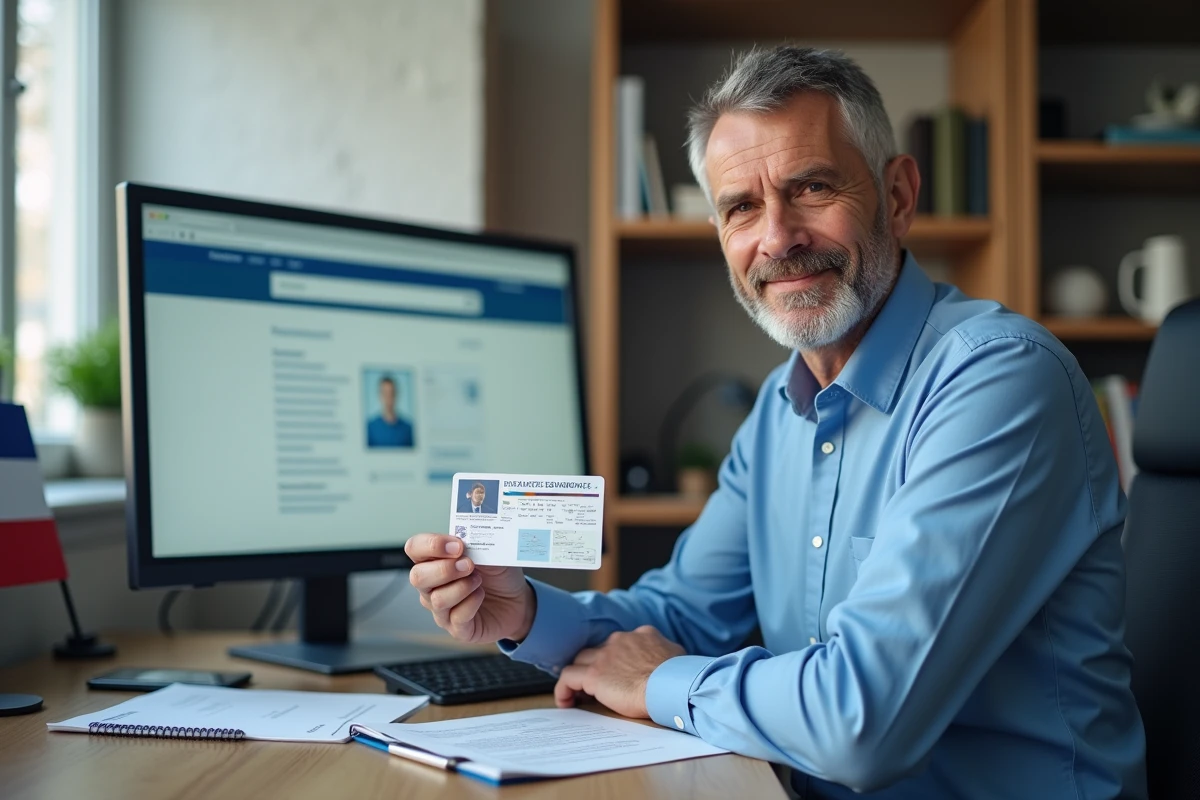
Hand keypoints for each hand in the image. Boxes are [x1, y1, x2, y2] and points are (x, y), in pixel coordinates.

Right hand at [405, 534, 534, 643]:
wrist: (518, 600)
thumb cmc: (499, 576)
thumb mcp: (491, 551)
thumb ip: (476, 543)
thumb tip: (469, 536)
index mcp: (435, 561)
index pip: (415, 548)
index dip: (430, 545)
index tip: (457, 545)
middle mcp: (432, 587)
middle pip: (417, 577)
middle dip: (444, 569)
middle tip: (469, 564)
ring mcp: (442, 610)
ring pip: (437, 599)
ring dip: (462, 586)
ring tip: (479, 580)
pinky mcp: (457, 629)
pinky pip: (456, 617)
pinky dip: (472, 603)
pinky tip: (481, 595)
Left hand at [554, 625, 684, 717]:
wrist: (672, 686)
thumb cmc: (679, 676)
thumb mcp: (677, 654)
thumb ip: (665, 652)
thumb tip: (667, 659)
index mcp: (641, 635)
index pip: (619, 644)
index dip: (613, 660)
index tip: (614, 675)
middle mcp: (620, 640)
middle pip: (596, 651)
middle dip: (593, 666)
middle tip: (594, 687)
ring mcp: (605, 656)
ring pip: (580, 661)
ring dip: (577, 677)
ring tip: (577, 695)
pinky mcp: (594, 675)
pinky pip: (567, 677)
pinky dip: (564, 689)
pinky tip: (566, 702)